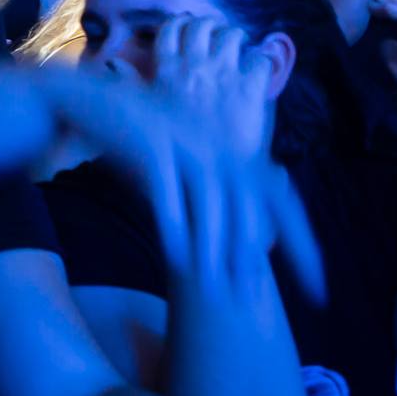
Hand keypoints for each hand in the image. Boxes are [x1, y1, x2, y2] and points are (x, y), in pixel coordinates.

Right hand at [78, 19, 321, 300]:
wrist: (79, 97)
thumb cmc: (134, 138)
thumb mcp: (183, 163)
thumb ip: (213, 192)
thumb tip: (252, 239)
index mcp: (231, 149)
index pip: (282, 199)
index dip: (302, 243)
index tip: (316, 287)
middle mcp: (216, 142)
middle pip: (248, 204)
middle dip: (250, 254)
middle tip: (251, 298)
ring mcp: (183, 138)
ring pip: (210, 200)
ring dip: (211, 246)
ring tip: (212, 287)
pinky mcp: (149, 140)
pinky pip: (167, 189)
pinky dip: (172, 224)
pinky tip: (174, 256)